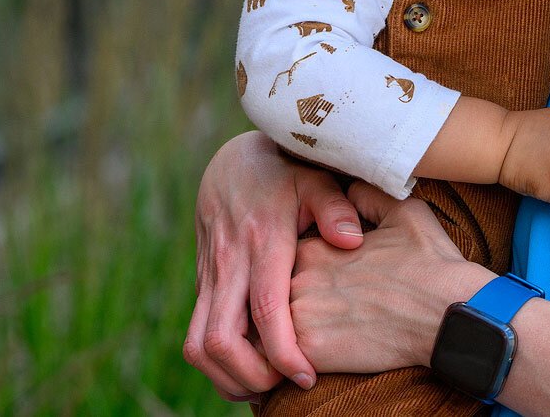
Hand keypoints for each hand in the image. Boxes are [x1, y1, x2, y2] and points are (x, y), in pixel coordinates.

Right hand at [183, 131, 365, 400]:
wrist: (234, 162)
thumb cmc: (288, 171)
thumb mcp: (316, 178)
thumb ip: (335, 208)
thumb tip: (352, 240)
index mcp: (261, 242)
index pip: (265, 310)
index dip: (284, 351)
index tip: (308, 376)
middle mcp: (228, 264)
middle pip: (219, 340)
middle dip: (250, 376)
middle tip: (287, 386)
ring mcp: (210, 276)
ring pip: (198, 345)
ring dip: (226, 376)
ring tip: (266, 387)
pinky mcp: (203, 284)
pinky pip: (197, 334)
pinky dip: (218, 361)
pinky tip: (250, 369)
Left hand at [290, 182, 489, 372]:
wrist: (450, 312)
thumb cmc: (431, 262)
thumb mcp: (404, 211)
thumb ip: (366, 197)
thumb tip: (350, 192)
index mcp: (315, 247)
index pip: (286, 259)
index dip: (307, 273)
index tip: (329, 284)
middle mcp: (300, 279)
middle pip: (277, 295)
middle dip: (293, 304)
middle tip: (324, 315)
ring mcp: (302, 317)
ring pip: (275, 330)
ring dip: (289, 335)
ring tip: (320, 339)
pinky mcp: (311, 352)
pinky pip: (285, 360)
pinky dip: (294, 362)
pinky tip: (322, 358)